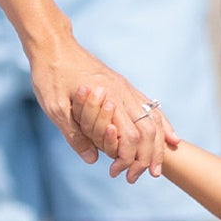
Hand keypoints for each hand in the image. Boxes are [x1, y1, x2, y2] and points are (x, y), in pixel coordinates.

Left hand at [27, 35, 167, 181]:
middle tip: (145, 176)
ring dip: (158, 144)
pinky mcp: (123, 84)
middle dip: (149, 156)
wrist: (53, 44)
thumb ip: (74, 133)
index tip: (118, 173)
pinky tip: (170, 137)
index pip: (128, 136)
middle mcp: (122, 92)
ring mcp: (125, 87)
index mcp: (106, 97)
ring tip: (159, 165)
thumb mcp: (54, 108)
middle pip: (147, 130)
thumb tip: (92, 159)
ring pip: (153, 118)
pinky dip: (162, 124)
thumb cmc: (50, 75)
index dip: (127, 158)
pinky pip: (150, 106)